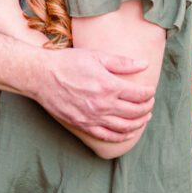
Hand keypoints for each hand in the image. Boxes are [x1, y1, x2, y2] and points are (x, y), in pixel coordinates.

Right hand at [33, 48, 155, 141]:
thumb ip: (122, 62)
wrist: (41, 76)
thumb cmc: (68, 62)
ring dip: (138, 123)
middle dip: (147, 108)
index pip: (139, 94)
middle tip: (149, 103)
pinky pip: (107, 135)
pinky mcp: (83, 124)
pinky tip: (127, 133)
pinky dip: (121, 136)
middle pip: (135, 111)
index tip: (150, 90)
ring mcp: (93, 117)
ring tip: (144, 118)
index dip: (149, 93)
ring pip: (124, 126)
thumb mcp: (96, 56)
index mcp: (109, 85)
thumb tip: (145, 64)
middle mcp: (103, 104)